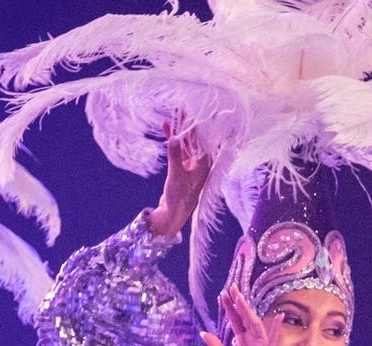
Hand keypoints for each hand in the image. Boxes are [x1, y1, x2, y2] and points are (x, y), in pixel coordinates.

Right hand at [146, 122, 209, 237]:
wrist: (173, 213)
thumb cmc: (179, 197)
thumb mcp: (176, 175)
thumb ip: (174, 156)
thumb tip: (173, 138)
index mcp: (204, 165)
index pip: (201, 141)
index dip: (195, 125)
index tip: (189, 112)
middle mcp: (200, 163)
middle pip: (195, 140)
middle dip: (187, 125)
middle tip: (181, 108)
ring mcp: (191, 165)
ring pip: (186, 144)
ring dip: (179, 131)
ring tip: (173, 114)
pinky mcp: (183, 168)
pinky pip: (179, 150)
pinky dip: (173, 141)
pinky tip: (167, 129)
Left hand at [200, 285, 280, 345]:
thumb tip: (203, 332)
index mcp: (243, 342)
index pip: (236, 321)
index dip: (230, 308)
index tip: (223, 294)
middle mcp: (253, 341)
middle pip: (246, 318)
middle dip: (239, 303)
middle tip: (231, 287)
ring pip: (255, 324)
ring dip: (248, 310)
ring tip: (240, 298)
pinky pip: (272, 340)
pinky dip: (276, 329)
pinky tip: (278, 318)